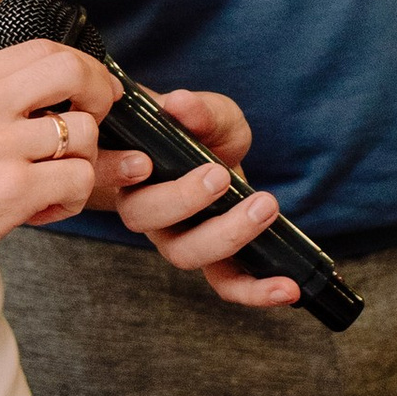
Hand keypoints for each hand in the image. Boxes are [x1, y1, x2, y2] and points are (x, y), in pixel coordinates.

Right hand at [0, 38, 118, 295]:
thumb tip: (45, 105)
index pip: (42, 48)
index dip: (81, 68)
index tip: (90, 92)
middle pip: (74, 70)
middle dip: (99, 96)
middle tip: (93, 126)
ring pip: (84, 132)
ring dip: (81, 164)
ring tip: (50, 188)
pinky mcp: (15, 188)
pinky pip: (80, 179)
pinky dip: (72, 200)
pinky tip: (40, 212)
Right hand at [94, 85, 303, 312]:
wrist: (214, 155)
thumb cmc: (201, 131)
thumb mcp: (206, 113)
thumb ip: (198, 109)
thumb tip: (179, 104)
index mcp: (130, 170)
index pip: (108, 174)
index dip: (117, 172)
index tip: (143, 162)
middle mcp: (145, 211)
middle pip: (146, 219)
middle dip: (185, 200)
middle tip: (221, 175)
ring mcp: (177, 240)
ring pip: (186, 254)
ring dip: (227, 234)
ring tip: (265, 206)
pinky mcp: (212, 262)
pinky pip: (226, 284)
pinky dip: (256, 291)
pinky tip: (288, 288)